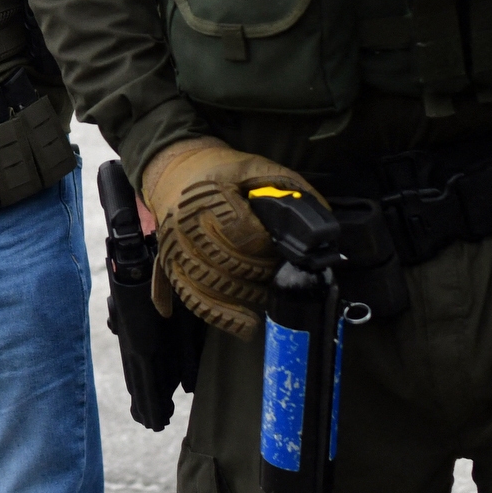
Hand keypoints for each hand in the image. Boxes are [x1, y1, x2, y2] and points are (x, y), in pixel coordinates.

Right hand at [138, 137, 310, 339]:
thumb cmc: (217, 169)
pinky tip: (243, 326)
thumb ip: (287, 186)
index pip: (244, 234)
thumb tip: (321, 212)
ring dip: (243, 300)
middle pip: (229, 264)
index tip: (282, 249)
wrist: (170, 169)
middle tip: (278, 275)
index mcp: (208, 196)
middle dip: (259, 274)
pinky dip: (218, 315)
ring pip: (211, 286)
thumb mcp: (254, 165)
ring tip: (264, 301)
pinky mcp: (171, 266)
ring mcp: (175, 248)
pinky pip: (192, 298)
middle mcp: (186, 225)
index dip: (268, 247)